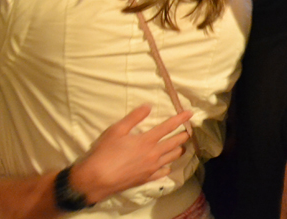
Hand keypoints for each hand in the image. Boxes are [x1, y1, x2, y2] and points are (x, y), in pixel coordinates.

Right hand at [69, 105, 191, 203]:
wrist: (96, 179)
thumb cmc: (105, 153)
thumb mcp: (116, 130)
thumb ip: (134, 117)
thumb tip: (148, 106)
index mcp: (147, 140)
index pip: (169, 126)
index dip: (181, 119)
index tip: (190, 114)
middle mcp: (154, 154)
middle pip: (175, 143)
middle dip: (184, 135)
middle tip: (189, 131)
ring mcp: (152, 168)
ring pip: (172, 157)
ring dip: (179, 150)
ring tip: (182, 146)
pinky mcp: (147, 179)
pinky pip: (162, 172)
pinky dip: (167, 167)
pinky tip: (167, 166)